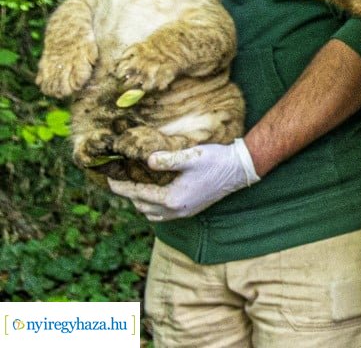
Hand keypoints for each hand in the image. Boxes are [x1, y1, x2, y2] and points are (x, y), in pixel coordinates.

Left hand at [107, 138, 259, 220]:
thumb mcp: (191, 156)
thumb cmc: (217, 160)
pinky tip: (154, 194)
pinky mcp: (190, 210)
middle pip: (141, 206)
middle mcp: (176, 210)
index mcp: (172, 198)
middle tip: (119, 180)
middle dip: (128, 195)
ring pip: (151, 214)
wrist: (240, 169)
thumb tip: (147, 161)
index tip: (109, 178)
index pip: (137, 194)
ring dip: (140, 202)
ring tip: (135, 187)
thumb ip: (167, 159)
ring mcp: (184, 212)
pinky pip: (162, 215)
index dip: (121, 186)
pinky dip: (152, 207)